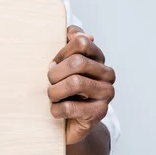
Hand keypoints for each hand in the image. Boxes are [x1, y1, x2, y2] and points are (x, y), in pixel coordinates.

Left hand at [48, 25, 115, 144]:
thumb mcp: (61, 63)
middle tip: (49, 82)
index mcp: (98, 57)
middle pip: (77, 62)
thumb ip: (67, 43)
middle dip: (55, 73)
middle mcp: (107, 73)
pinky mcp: (100, 113)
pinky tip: (55, 111)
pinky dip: (57, 109)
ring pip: (75, 83)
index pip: (82, 42)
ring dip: (54, 91)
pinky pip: (71, 107)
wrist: (67, 122)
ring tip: (51, 96)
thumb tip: (73, 32)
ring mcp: (106, 93)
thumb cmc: (62, 88)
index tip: (53, 63)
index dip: (61, 52)